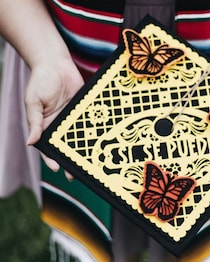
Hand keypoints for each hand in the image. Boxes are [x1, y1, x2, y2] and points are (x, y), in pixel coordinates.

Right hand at [25, 57, 83, 178]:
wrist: (56, 63)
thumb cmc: (40, 81)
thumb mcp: (33, 102)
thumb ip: (34, 122)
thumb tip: (30, 143)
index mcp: (46, 125)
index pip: (48, 146)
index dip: (52, 158)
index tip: (58, 169)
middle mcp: (60, 124)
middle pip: (66, 145)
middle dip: (71, 158)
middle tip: (77, 173)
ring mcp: (74, 118)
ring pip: (80, 137)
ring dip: (85, 149)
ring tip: (91, 162)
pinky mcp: (84, 110)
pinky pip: (90, 122)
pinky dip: (94, 131)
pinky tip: (101, 141)